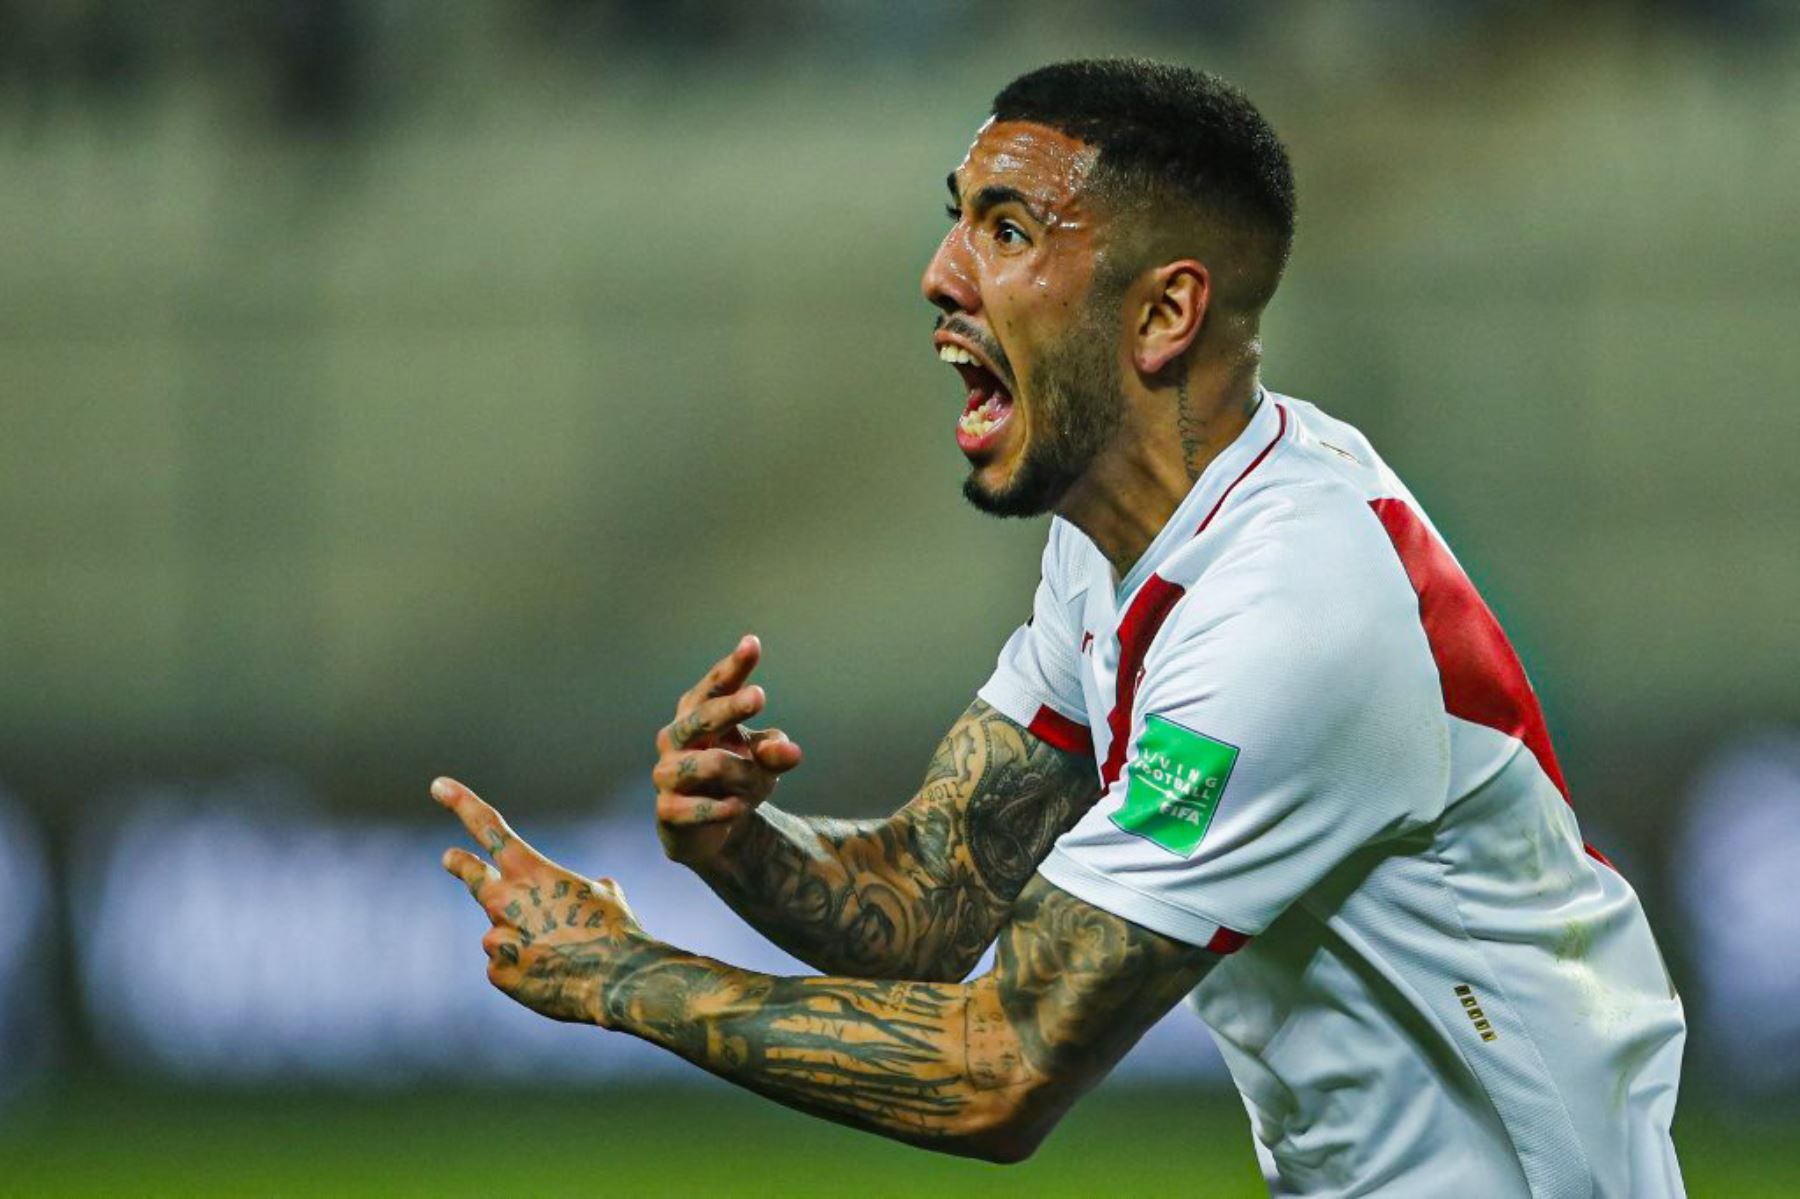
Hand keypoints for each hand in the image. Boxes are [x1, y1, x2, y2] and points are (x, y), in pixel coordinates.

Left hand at [434, 776, 644, 1025]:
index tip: (438, 786)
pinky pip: (508, 966)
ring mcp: (497, 937)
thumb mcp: (606, 895)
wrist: (615, 979)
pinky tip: (552, 977)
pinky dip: (526, 969)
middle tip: (449, 858)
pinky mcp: (497, 972)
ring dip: (524, 939)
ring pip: (502, 932)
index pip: (489, 827)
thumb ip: (583, 888)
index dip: (461, 803)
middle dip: (461, 865)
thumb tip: (591, 891)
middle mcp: (505, 900)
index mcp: (530, 871)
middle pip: (473, 877)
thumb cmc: (614, 931)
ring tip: (559, 955)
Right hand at [652, 635, 802, 870]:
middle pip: (701, 716)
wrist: (714, 831)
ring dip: (742, 777)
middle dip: (729, 707)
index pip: (715, 686)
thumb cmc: (737, 778)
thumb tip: (789, 751)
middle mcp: (675, 737)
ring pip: (709, 765)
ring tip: (755, 788)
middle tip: (759, 696)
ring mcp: (666, 773)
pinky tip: (737, 808)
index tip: (752, 644)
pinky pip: (698, 807)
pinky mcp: (667, 810)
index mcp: (697, 714)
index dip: (733, 667)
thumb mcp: (764, 762)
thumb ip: (775, 752)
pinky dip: (723, 808)